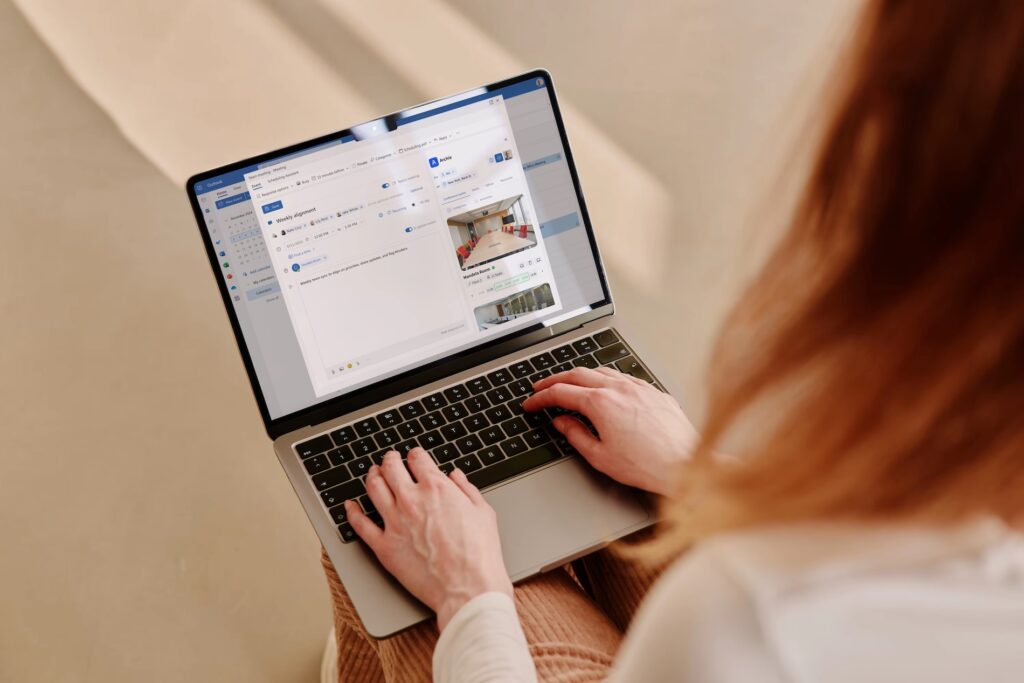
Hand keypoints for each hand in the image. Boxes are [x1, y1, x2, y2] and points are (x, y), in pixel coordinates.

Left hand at [345, 449, 511, 630]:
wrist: (467, 588)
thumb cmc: (479, 554)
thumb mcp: (483, 512)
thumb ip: (466, 489)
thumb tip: (456, 476)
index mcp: (436, 488)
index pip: (417, 459)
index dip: (415, 455)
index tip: (415, 457)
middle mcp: (411, 500)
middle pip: (391, 468)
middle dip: (390, 460)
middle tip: (390, 460)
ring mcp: (394, 523)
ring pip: (373, 489)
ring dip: (372, 477)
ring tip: (373, 474)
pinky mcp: (384, 547)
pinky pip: (360, 525)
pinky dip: (352, 512)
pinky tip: (350, 506)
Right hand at [523, 367, 696, 495]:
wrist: (686, 464)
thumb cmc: (647, 465)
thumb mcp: (600, 456)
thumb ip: (576, 435)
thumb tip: (563, 423)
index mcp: (600, 403)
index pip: (561, 393)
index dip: (541, 398)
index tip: (531, 403)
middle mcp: (619, 388)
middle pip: (577, 374)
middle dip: (555, 380)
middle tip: (542, 387)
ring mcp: (638, 387)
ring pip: (601, 371)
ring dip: (581, 376)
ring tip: (571, 385)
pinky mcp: (653, 391)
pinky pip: (623, 377)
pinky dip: (606, 379)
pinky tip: (605, 387)